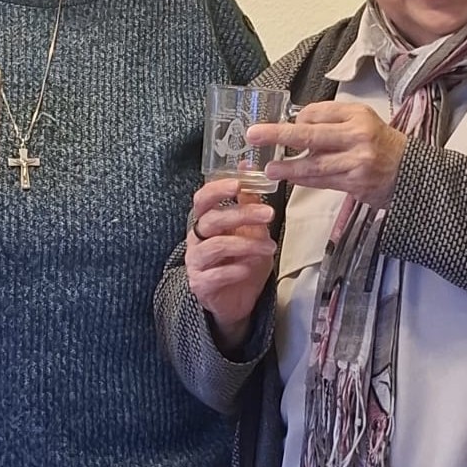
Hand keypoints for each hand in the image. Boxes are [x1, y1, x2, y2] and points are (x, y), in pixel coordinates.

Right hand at [185, 177, 275, 352]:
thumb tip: (247, 167)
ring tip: (270, 247)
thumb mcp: (251, 229)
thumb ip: (248, 202)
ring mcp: (196, 262)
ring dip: (246, 245)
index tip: (238, 183)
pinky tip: (248, 269)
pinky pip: (215, 274)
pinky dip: (234, 270)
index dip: (217, 189)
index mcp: (205, 221)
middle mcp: (196, 239)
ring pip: (216, 246)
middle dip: (241, 214)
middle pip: (211, 220)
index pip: (202, 199)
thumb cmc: (242, 259)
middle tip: (269, 213)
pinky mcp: (200, 284)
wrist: (238, 299)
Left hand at [245, 101, 406, 205]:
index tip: (282, 125)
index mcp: (356, 115)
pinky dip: (304, 180)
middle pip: (311, 135)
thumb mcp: (360, 120)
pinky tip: (290, 178)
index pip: (316, 113)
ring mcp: (357, 161)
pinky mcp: (356, 183)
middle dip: (279, 135)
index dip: (296, 120)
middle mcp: (357, 136)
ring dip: (289, 167)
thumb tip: (296, 122)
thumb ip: (330, 120)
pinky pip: (323, 181)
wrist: (410, 171)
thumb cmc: (380, 143)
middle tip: (254, 134)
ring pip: (315, 164)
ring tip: (269, 168)